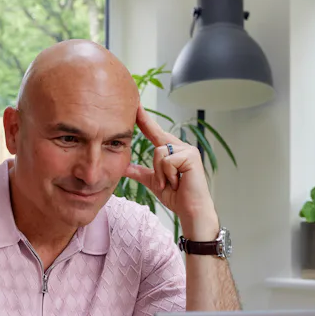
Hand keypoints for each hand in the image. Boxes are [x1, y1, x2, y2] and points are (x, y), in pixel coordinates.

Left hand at [123, 104, 220, 240]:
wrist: (190, 211)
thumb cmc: (177, 197)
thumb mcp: (154, 182)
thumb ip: (140, 172)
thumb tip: (123, 166)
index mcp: (171, 151)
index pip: (155, 132)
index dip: (145, 119)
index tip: (135, 105)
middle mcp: (180, 147)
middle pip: (156, 140)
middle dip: (152, 146)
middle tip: (157, 151)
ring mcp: (187, 150)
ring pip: (158, 153)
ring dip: (160, 174)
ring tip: (172, 184)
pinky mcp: (190, 156)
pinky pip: (167, 161)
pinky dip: (168, 175)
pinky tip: (178, 183)